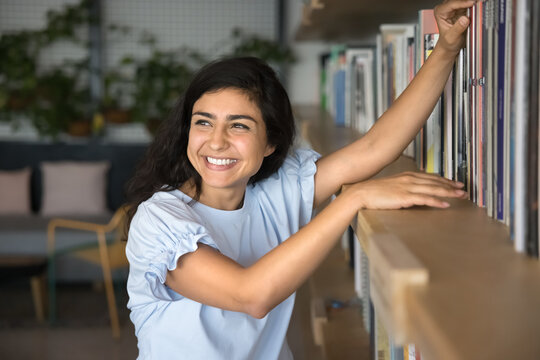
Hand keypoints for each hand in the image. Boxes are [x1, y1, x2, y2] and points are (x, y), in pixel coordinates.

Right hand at [349, 171, 467, 209]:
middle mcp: (410, 179)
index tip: (455, 183)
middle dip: (451, 186)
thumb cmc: (374, 192)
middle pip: (435, 182)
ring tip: (461, 196)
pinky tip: (446, 204)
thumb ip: (404, 188)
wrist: (361, 193)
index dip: (445, 180)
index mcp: (407, 176)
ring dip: (449, 192)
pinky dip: (437, 201)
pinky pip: (425, 199)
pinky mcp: (405, 197)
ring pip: (433, 189)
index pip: (430, 177)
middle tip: (464, 189)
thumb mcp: (392, 186)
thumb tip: (412, 193)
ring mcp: (408, 188)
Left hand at [434, 0, 475, 54]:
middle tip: (478, 2)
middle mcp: (446, 8)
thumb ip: (458, 28)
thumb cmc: (447, 42)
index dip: (463, 2)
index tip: (472, 3)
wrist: (449, 45)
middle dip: (468, 1)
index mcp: (440, 12)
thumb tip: (465, 19)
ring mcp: (455, 7)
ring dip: (472, 2)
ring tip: (480, 3)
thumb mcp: (451, 38)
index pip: (452, 4)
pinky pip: (469, 3)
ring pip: (464, 0)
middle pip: (459, 0)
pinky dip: (475, 4)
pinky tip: (479, 5)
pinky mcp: (462, 8)